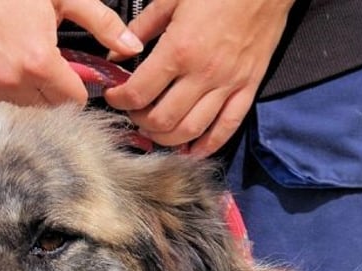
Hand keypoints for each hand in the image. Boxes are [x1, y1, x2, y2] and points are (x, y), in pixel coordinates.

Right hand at [0, 0, 143, 116]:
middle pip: (47, 111)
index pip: (72, 102)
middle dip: (50, 95)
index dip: (75, 90)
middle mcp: (11, 82)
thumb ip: (102, 24)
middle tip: (43, 72)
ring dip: (25, 99)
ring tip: (19, 71)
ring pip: (20, 113)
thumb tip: (133, 46)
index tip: (69, 79)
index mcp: (39, 63)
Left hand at [104, 0, 293, 155]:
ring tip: (155, 130)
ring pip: (191, 131)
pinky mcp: (247, 88)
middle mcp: (203, 74)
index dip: (119, 101)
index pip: (139, 93)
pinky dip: (207, 146)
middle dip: (140, 122)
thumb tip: (117, 53)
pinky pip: (226, 128)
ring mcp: (227, 85)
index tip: (114, 96)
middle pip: (162, 121)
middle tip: (134, 113)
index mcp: (179, 50)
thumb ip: (142, 28)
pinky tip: (191, 150)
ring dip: (167, 139)